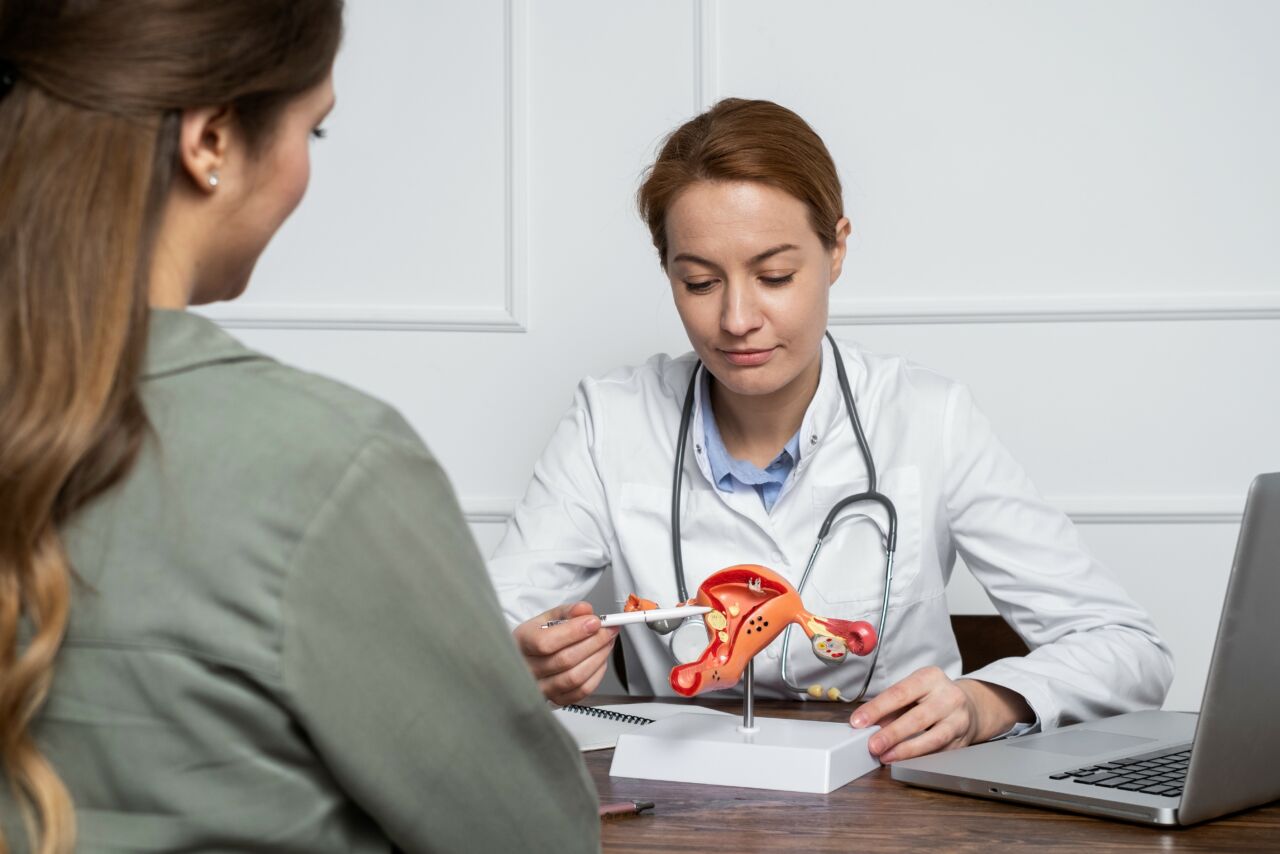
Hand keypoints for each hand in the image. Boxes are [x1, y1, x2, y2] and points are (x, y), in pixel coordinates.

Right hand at [513, 602, 618, 705]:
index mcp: (521, 643)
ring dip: (598, 657)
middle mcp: (527, 669)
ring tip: (606, 643)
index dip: (574, 632)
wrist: (528, 659)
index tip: (594, 622)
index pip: (546, 642)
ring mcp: (540, 687)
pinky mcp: (555, 699)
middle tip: (608, 630)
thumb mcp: (547, 618)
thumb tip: (584, 610)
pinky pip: (581, 691)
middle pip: (565, 660)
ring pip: (575, 677)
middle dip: (594, 642)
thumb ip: (568, 612)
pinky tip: (600, 660)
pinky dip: (597, 674)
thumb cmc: (537, 638)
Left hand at [848, 666, 1032, 762]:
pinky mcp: (963, 741)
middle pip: (917, 717)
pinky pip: (939, 752)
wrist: (970, 706)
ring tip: (885, 756)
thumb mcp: (913, 691)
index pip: (899, 693)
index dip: (877, 708)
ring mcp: (958, 720)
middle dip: (892, 734)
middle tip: (872, 745)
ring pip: (932, 738)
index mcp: (930, 678)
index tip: (858, 721)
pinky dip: (919, 758)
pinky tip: (904, 760)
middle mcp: (948, 697)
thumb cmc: (932, 697)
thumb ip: (891, 706)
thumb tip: (866, 725)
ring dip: (905, 750)